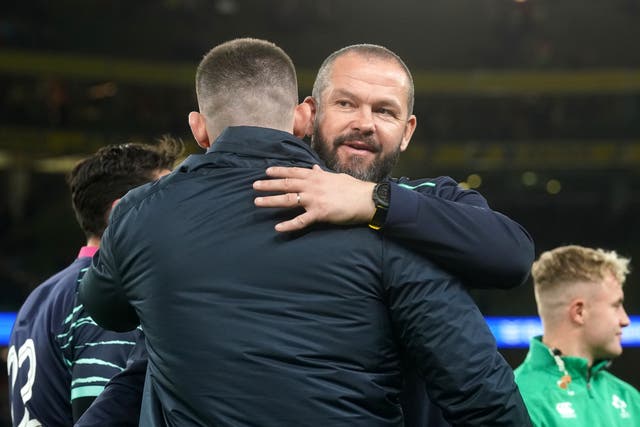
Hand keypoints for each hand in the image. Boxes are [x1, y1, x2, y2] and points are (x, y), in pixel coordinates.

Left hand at [253, 164, 375, 231]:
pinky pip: (301, 221)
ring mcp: (315, 199)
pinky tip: (277, 228)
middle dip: (268, 185)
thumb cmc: (353, 188)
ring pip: (288, 199)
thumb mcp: (336, 176)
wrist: (367, 199)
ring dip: (271, 201)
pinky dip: (288, 225)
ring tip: (257, 202)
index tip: (266, 171)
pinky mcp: (320, 213)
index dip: (279, 171)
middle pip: (286, 184)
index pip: (293, 171)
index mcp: (317, 176)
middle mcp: (313, 185)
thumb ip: (322, 173)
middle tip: (254, 186)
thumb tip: (315, 168)